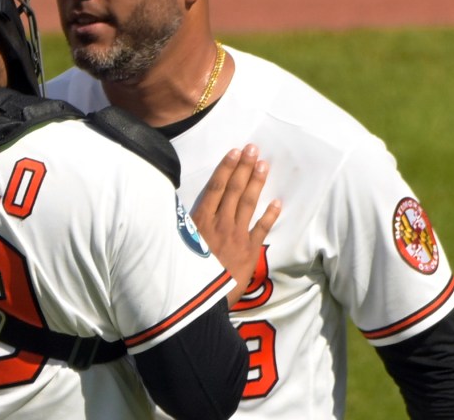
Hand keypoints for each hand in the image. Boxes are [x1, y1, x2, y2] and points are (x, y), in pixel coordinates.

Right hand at [192, 144, 280, 306]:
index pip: (216, 188)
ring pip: (248, 204)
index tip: (234, 152)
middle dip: (243, 168)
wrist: (199, 304)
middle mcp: (219, 225)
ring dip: (256, 183)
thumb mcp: (176, 246)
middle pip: (234, 190)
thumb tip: (175, 209)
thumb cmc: (184, 274)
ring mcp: (236, 237)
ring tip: (263, 165)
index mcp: (200, 222)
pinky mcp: (249, 252)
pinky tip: (278, 202)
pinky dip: (270, 216)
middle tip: (253, 148)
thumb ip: (181, 226)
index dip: (226, 168)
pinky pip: (262, 230)